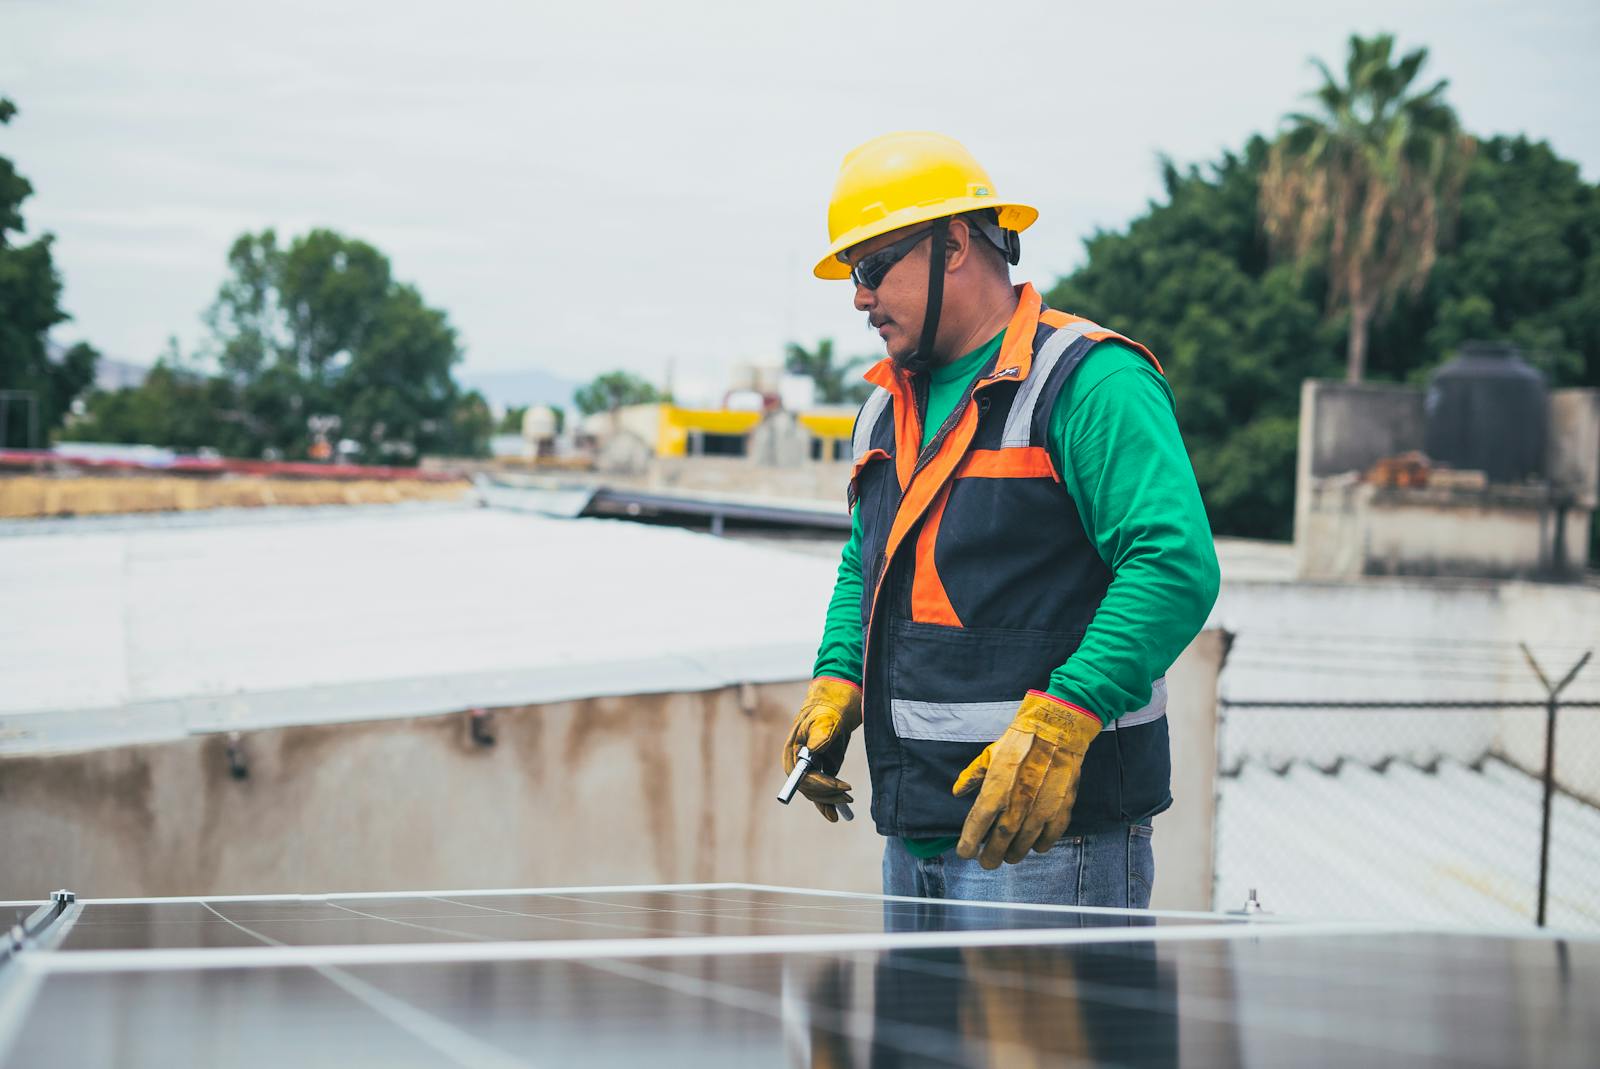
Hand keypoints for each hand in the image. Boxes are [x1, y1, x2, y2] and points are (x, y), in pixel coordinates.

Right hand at [782, 676, 862, 822]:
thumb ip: (819, 733)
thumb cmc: (829, 707)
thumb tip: (813, 751)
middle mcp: (798, 761)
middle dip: (828, 794)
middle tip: (849, 796)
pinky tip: (834, 815)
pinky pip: (821, 790)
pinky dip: (827, 803)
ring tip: (848, 802)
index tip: (840, 786)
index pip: (801, 777)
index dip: (819, 785)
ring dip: (831, 800)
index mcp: (793, 750)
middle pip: (809, 788)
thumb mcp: (826, 718)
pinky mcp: (822, 768)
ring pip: (816, 792)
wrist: (838, 700)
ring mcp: (810, 766)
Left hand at [952, 691, 1101, 867]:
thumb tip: (957, 792)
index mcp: (995, 791)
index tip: (965, 853)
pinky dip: (1041, 845)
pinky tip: (1035, 847)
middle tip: (987, 863)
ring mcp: (1040, 809)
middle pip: (1000, 841)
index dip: (968, 844)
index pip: (977, 826)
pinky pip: (1049, 836)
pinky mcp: (1060, 809)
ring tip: (1009, 857)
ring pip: (1024, 843)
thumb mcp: (989, 755)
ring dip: (1015, 853)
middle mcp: (1016, 805)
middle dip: (991, 856)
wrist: (1056, 731)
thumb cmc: (1019, 742)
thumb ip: (972, 776)